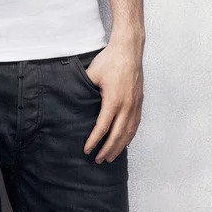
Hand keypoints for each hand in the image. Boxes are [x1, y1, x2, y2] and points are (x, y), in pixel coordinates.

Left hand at [81, 41, 143, 163]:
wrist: (129, 50)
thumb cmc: (110, 60)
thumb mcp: (92, 74)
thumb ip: (84, 89)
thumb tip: (72, 99)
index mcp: (114, 100)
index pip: (103, 127)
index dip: (95, 140)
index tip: (87, 150)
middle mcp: (127, 105)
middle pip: (118, 135)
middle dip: (108, 150)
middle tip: (98, 161)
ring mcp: (135, 105)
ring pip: (129, 132)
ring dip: (120, 146)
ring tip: (110, 157)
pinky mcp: (139, 102)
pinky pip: (135, 124)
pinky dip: (129, 136)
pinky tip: (124, 142)